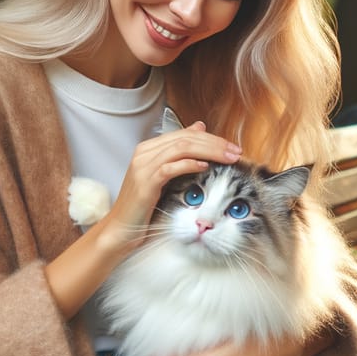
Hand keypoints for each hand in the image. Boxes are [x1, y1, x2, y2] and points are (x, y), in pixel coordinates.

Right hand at [45, 121, 240, 319]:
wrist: (120, 228)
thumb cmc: (143, 206)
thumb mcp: (164, 176)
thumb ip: (180, 154)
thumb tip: (200, 127)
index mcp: (149, 148)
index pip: (185, 134)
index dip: (211, 138)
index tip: (232, 148)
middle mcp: (145, 152)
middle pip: (186, 138)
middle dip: (215, 144)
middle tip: (236, 152)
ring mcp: (143, 165)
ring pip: (182, 148)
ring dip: (209, 152)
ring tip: (228, 158)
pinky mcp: (145, 181)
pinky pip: (171, 167)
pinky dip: (190, 164)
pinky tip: (206, 167)